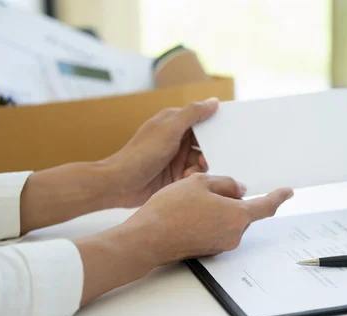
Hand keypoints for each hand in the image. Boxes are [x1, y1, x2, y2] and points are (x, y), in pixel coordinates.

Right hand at [74, 174, 293, 304]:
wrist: (147, 239)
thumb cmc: (170, 210)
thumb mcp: (198, 183)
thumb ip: (223, 183)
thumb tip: (236, 189)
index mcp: (236, 216)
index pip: (265, 206)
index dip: (277, 197)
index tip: (287, 192)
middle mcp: (233, 234)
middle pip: (242, 211)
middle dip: (230, 199)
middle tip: (207, 189)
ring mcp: (221, 245)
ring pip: (227, 220)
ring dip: (217, 209)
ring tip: (190, 202)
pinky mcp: (208, 250)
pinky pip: (216, 229)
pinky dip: (208, 220)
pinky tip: (188, 214)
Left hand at [104, 98, 218, 207]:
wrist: (121, 183)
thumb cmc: (142, 153)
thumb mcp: (169, 129)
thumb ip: (193, 114)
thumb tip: (214, 101)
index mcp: (174, 123)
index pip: (201, 119)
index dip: (213, 126)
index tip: (226, 133)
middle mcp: (177, 139)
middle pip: (205, 142)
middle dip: (208, 150)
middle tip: (204, 158)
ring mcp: (176, 157)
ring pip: (202, 159)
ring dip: (199, 165)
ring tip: (190, 171)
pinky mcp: (176, 175)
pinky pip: (195, 173)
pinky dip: (192, 176)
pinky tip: (184, 178)